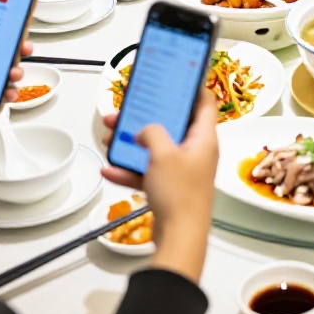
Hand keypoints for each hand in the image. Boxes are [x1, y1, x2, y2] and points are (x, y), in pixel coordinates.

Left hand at [0, 6, 32, 137]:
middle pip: (3, 54)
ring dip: (16, 72)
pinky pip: (0, 96)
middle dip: (18, 50)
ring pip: (6, 74)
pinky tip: (10, 93)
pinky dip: (10, 94)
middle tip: (25, 49)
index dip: (4, 29)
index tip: (18, 24)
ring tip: (14, 74)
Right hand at [100, 88, 218, 239]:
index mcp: (203, 138)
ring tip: (110, 136)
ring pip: (156, 147)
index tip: (176, 75)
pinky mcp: (170, 188)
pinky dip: (130, 169)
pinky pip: (147, 171)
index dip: (191, 86)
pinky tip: (110, 168)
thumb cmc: (180, 196)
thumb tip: (145, 130)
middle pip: (172, 124)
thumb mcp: (162, 153)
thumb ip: (152, 132)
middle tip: (128, 108)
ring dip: (133, 142)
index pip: (204, 102)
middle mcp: (196, 151)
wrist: (180, 238)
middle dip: (147, 116)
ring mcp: (183, 170)